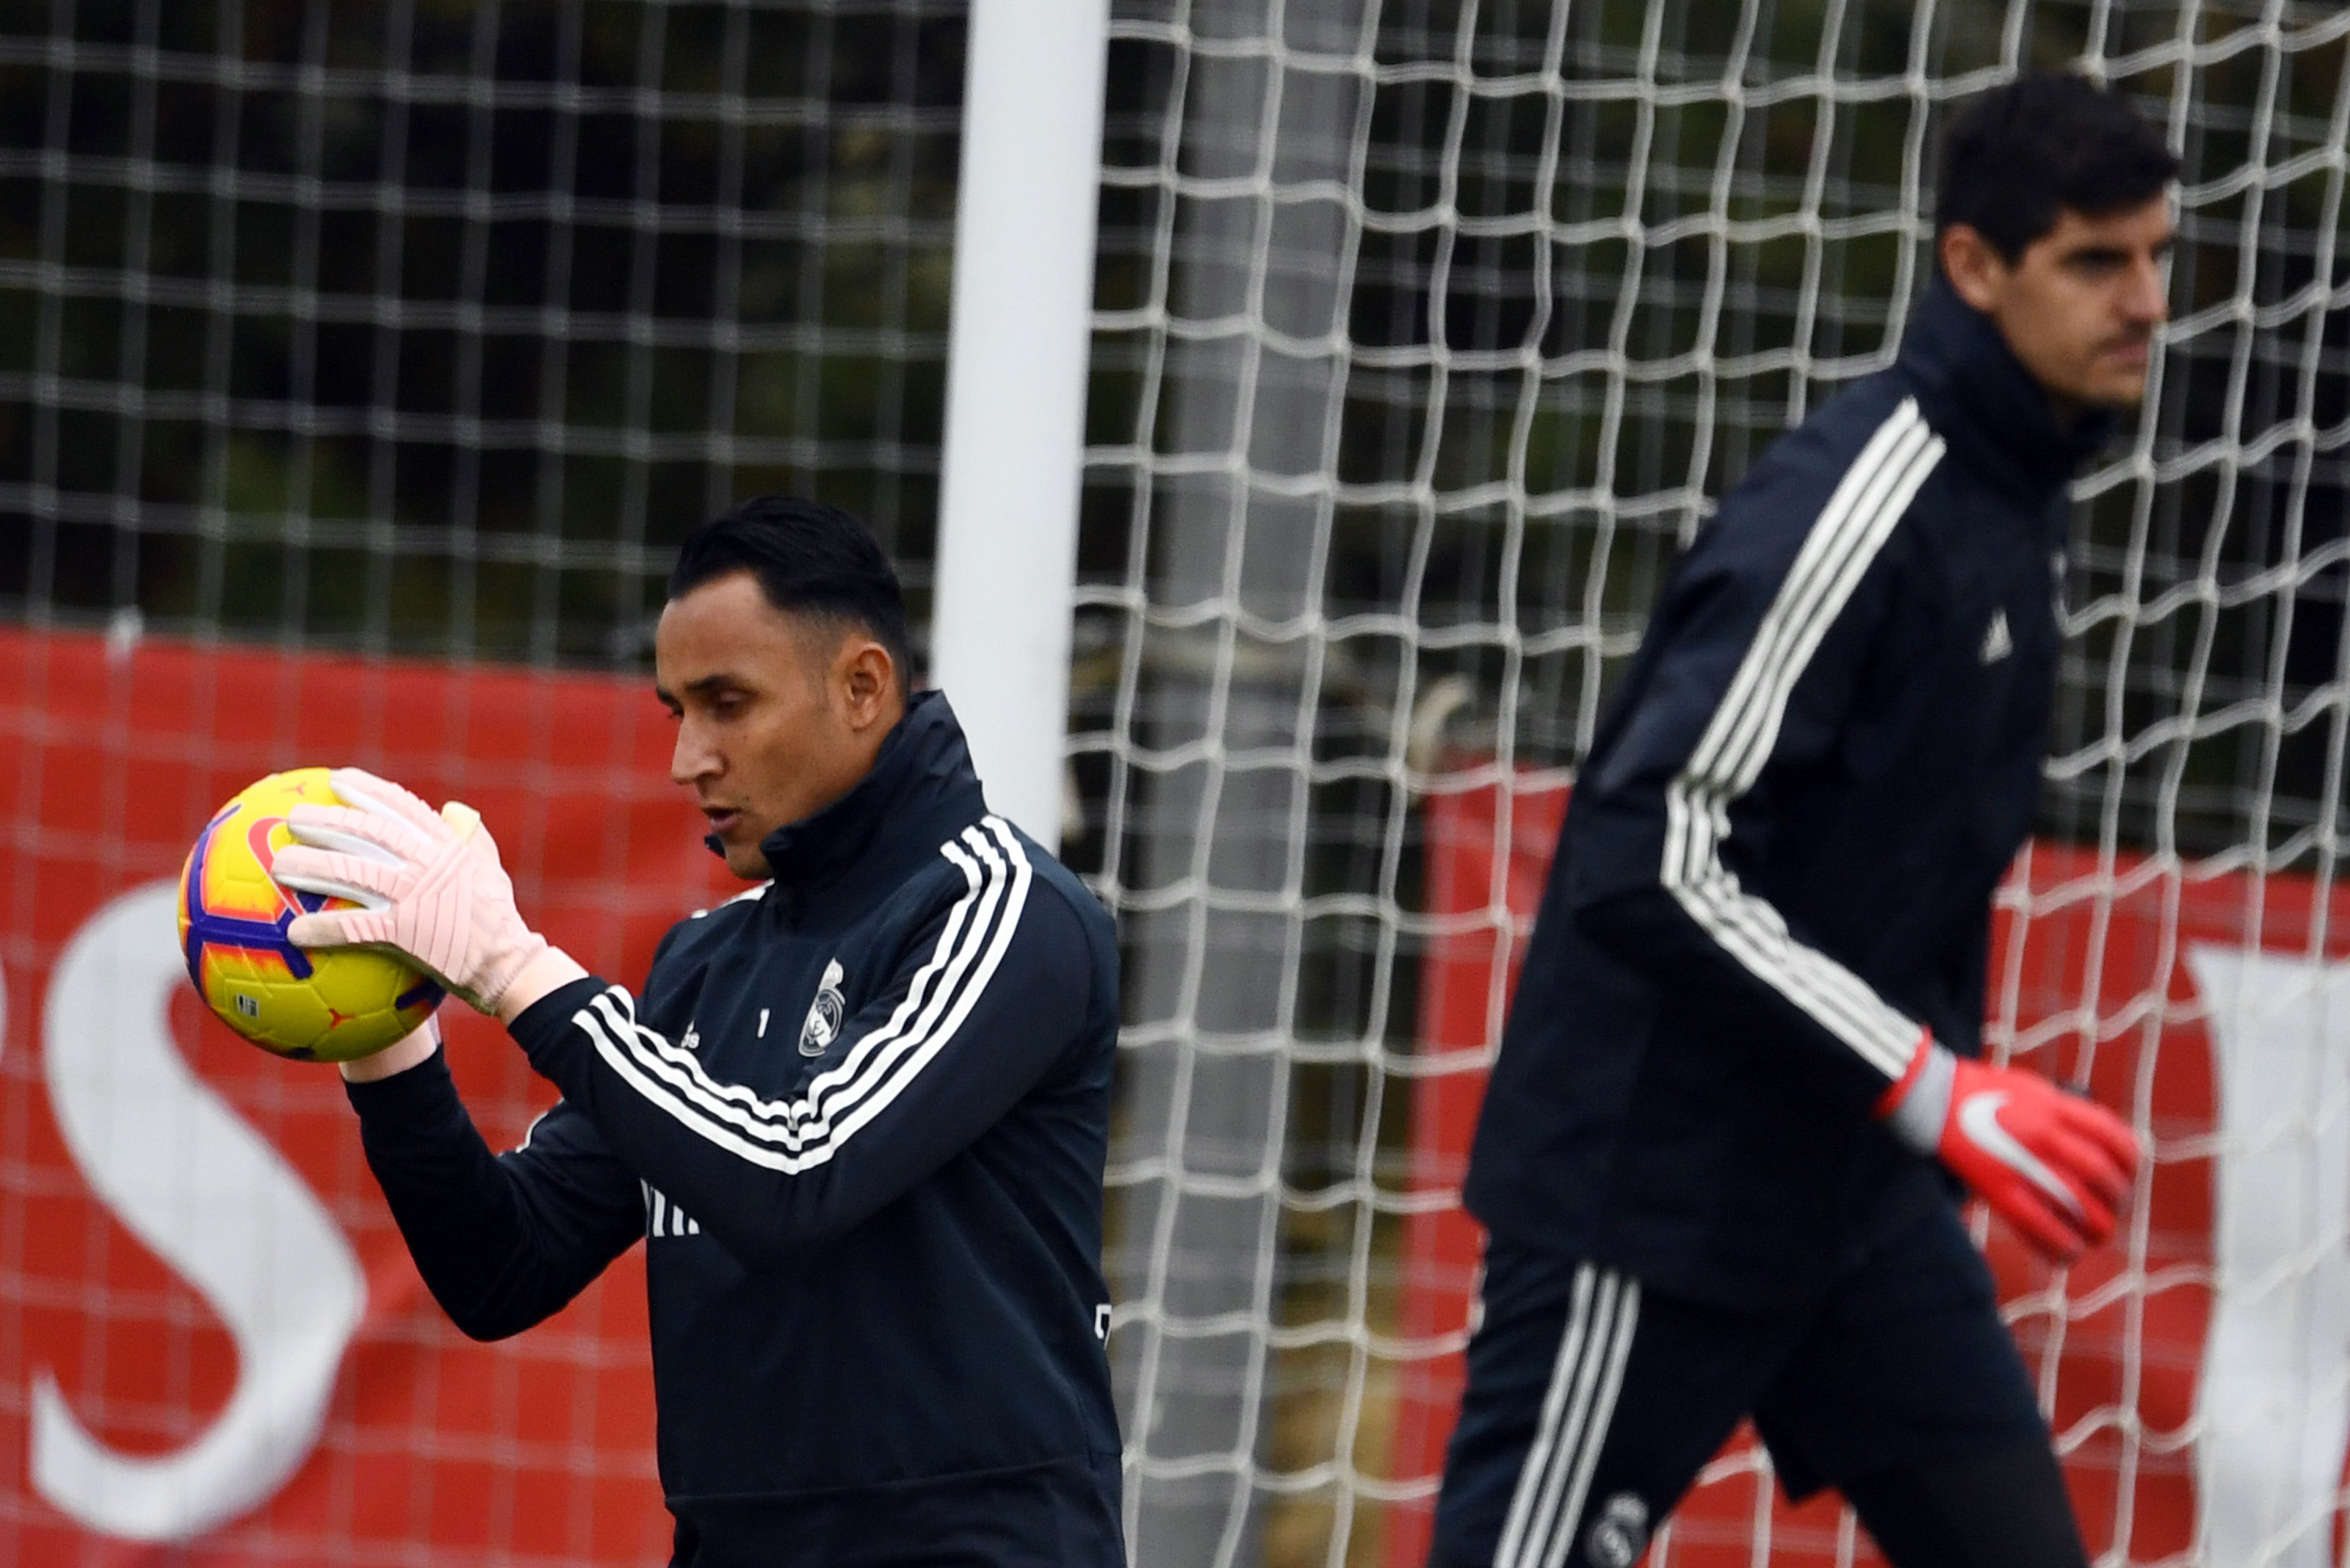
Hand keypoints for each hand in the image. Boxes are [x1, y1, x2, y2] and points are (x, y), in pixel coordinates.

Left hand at [269, 767, 578, 1017]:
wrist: (506, 962)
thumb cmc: (499, 919)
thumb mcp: (490, 866)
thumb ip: (471, 836)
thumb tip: (453, 810)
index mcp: (445, 844)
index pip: (400, 806)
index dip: (367, 790)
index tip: (337, 780)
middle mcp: (426, 863)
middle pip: (364, 833)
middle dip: (324, 821)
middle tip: (293, 818)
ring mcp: (414, 896)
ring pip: (350, 873)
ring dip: (310, 868)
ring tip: (278, 866)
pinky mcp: (405, 932)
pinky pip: (353, 928)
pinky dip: (321, 930)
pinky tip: (293, 933)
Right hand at [1877, 1042, 2139, 1261]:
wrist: (1930, 1096)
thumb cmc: (1980, 1093)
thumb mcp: (2031, 1088)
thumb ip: (2063, 1111)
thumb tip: (2097, 1141)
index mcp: (2054, 1106)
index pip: (2114, 1136)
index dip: (2131, 1162)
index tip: (2128, 1174)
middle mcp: (2044, 1133)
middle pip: (2101, 1176)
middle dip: (2117, 1199)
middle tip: (2113, 1209)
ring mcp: (2021, 1163)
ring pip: (2078, 1205)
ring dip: (2098, 1228)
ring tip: (2098, 1235)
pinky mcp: (1997, 1188)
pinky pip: (2041, 1225)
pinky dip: (2063, 1246)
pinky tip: (2069, 1253)